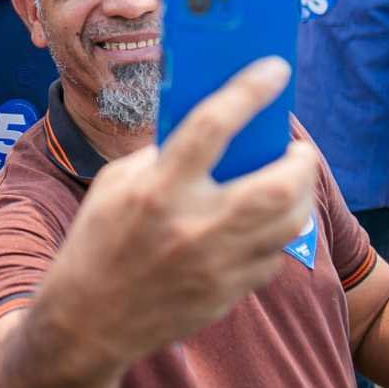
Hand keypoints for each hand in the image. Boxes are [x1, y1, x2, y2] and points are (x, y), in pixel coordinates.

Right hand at [38, 58, 319, 380]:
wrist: (88, 319)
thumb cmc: (98, 240)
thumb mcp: (115, 184)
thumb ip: (160, 156)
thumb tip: (207, 131)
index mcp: (157, 189)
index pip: (212, 125)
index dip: (249, 90)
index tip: (274, 68)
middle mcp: (193, 226)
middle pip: (277, 186)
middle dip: (300, 160)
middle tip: (298, 149)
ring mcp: (217, 264)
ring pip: (290, 222)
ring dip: (299, 195)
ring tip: (290, 180)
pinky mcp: (228, 293)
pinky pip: (272, 254)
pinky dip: (275, 231)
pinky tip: (262, 220)